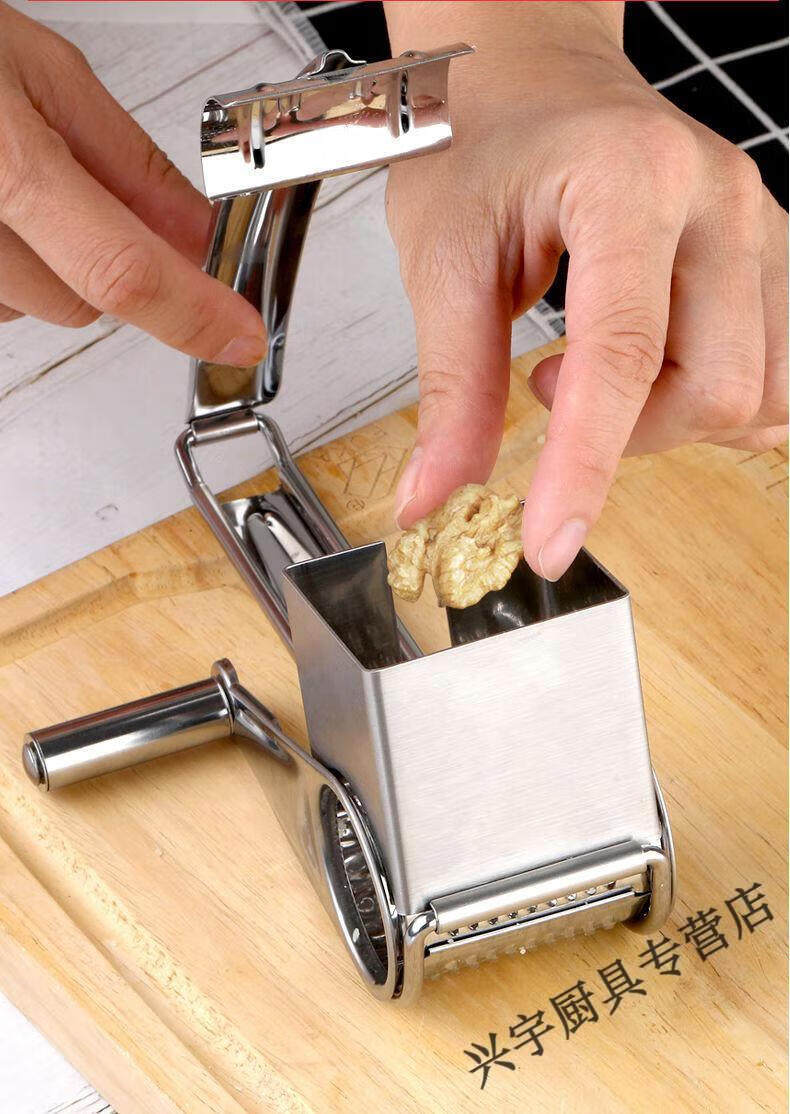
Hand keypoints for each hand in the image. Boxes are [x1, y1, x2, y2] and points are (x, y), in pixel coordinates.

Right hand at [0, 2, 265, 365]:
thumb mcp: (42, 72)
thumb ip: (129, 165)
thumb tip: (197, 233)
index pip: (120, 270)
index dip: (191, 313)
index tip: (237, 333)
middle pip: (82, 301)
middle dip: (108, 261)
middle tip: (85, 188)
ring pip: (34, 305)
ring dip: (51, 261)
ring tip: (11, 176)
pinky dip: (9, 263)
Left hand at [385, 2, 787, 579]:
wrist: (531, 77)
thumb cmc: (481, 143)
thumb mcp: (443, 258)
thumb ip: (450, 388)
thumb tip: (434, 494)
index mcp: (631, 182)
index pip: (625, 355)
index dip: (586, 464)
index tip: (550, 541)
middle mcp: (718, 202)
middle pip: (717, 389)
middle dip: (627, 434)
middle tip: (547, 382)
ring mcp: (759, 227)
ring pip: (760, 393)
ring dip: (671, 420)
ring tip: (597, 368)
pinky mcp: (769, 258)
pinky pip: (776, 375)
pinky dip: (708, 403)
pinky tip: (647, 368)